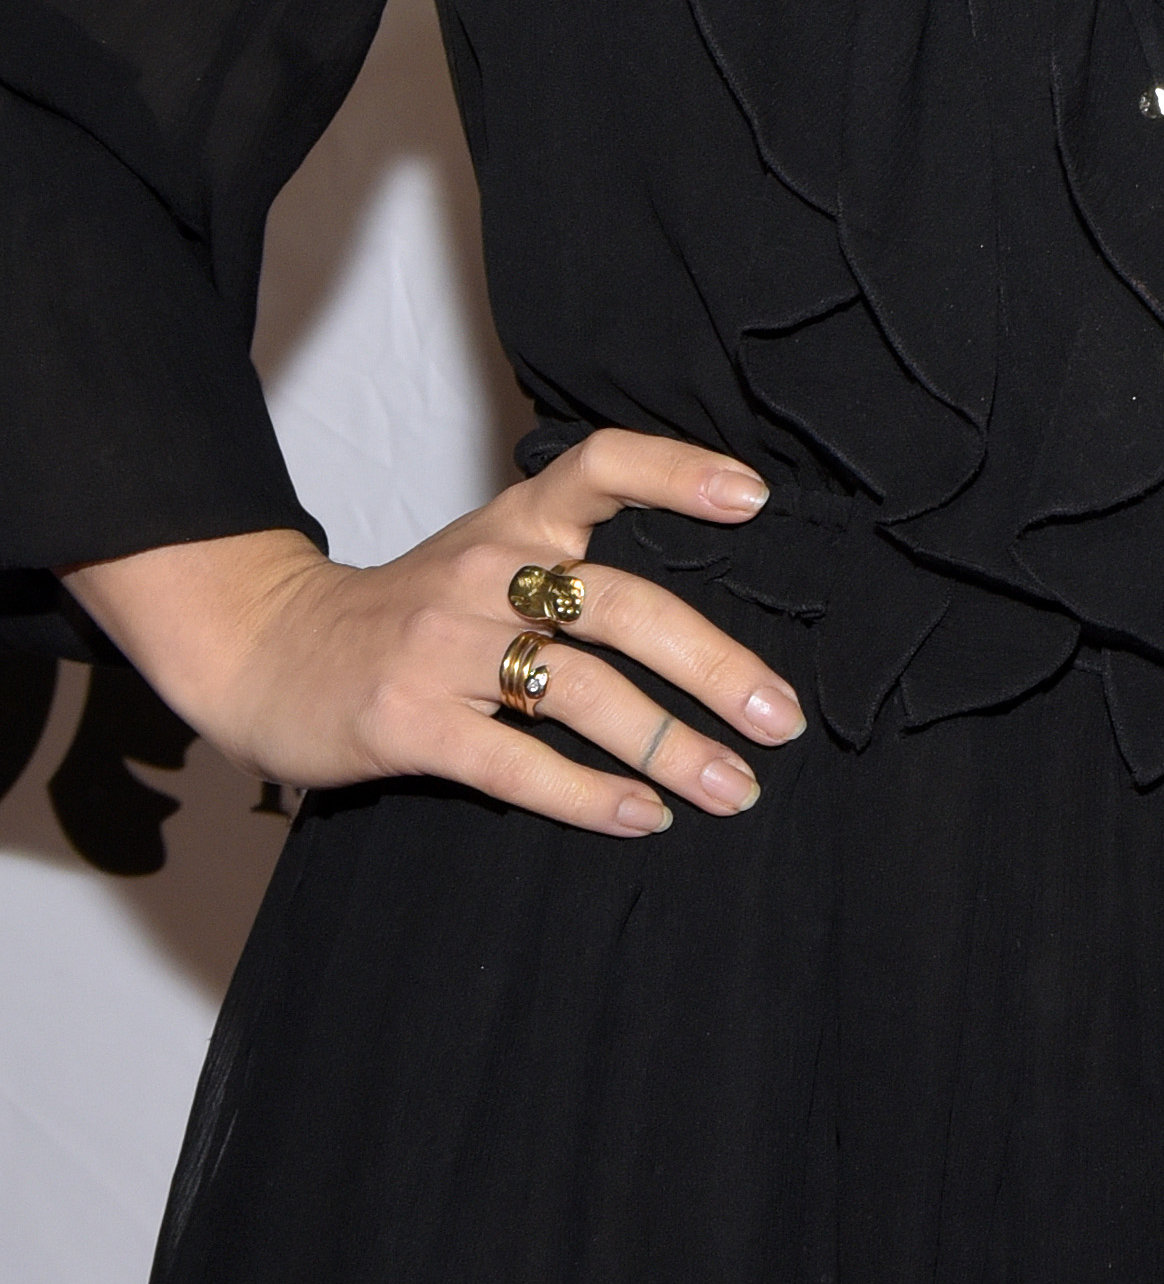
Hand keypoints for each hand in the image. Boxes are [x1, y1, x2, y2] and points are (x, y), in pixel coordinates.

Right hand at [65, 426, 803, 840]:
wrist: (263, 653)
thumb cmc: (401, 615)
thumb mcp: (480, 559)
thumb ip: (567, 568)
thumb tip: (702, 630)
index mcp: (510, 523)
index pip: (598, 465)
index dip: (676, 472)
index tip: (754, 499)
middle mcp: (482, 573)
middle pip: (621, 607)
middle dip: (713, 666)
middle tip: (780, 719)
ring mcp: (442, 648)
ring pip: (582, 691)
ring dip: (670, 745)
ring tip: (731, 787)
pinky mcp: (406, 722)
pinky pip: (516, 762)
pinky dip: (588, 794)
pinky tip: (640, 818)